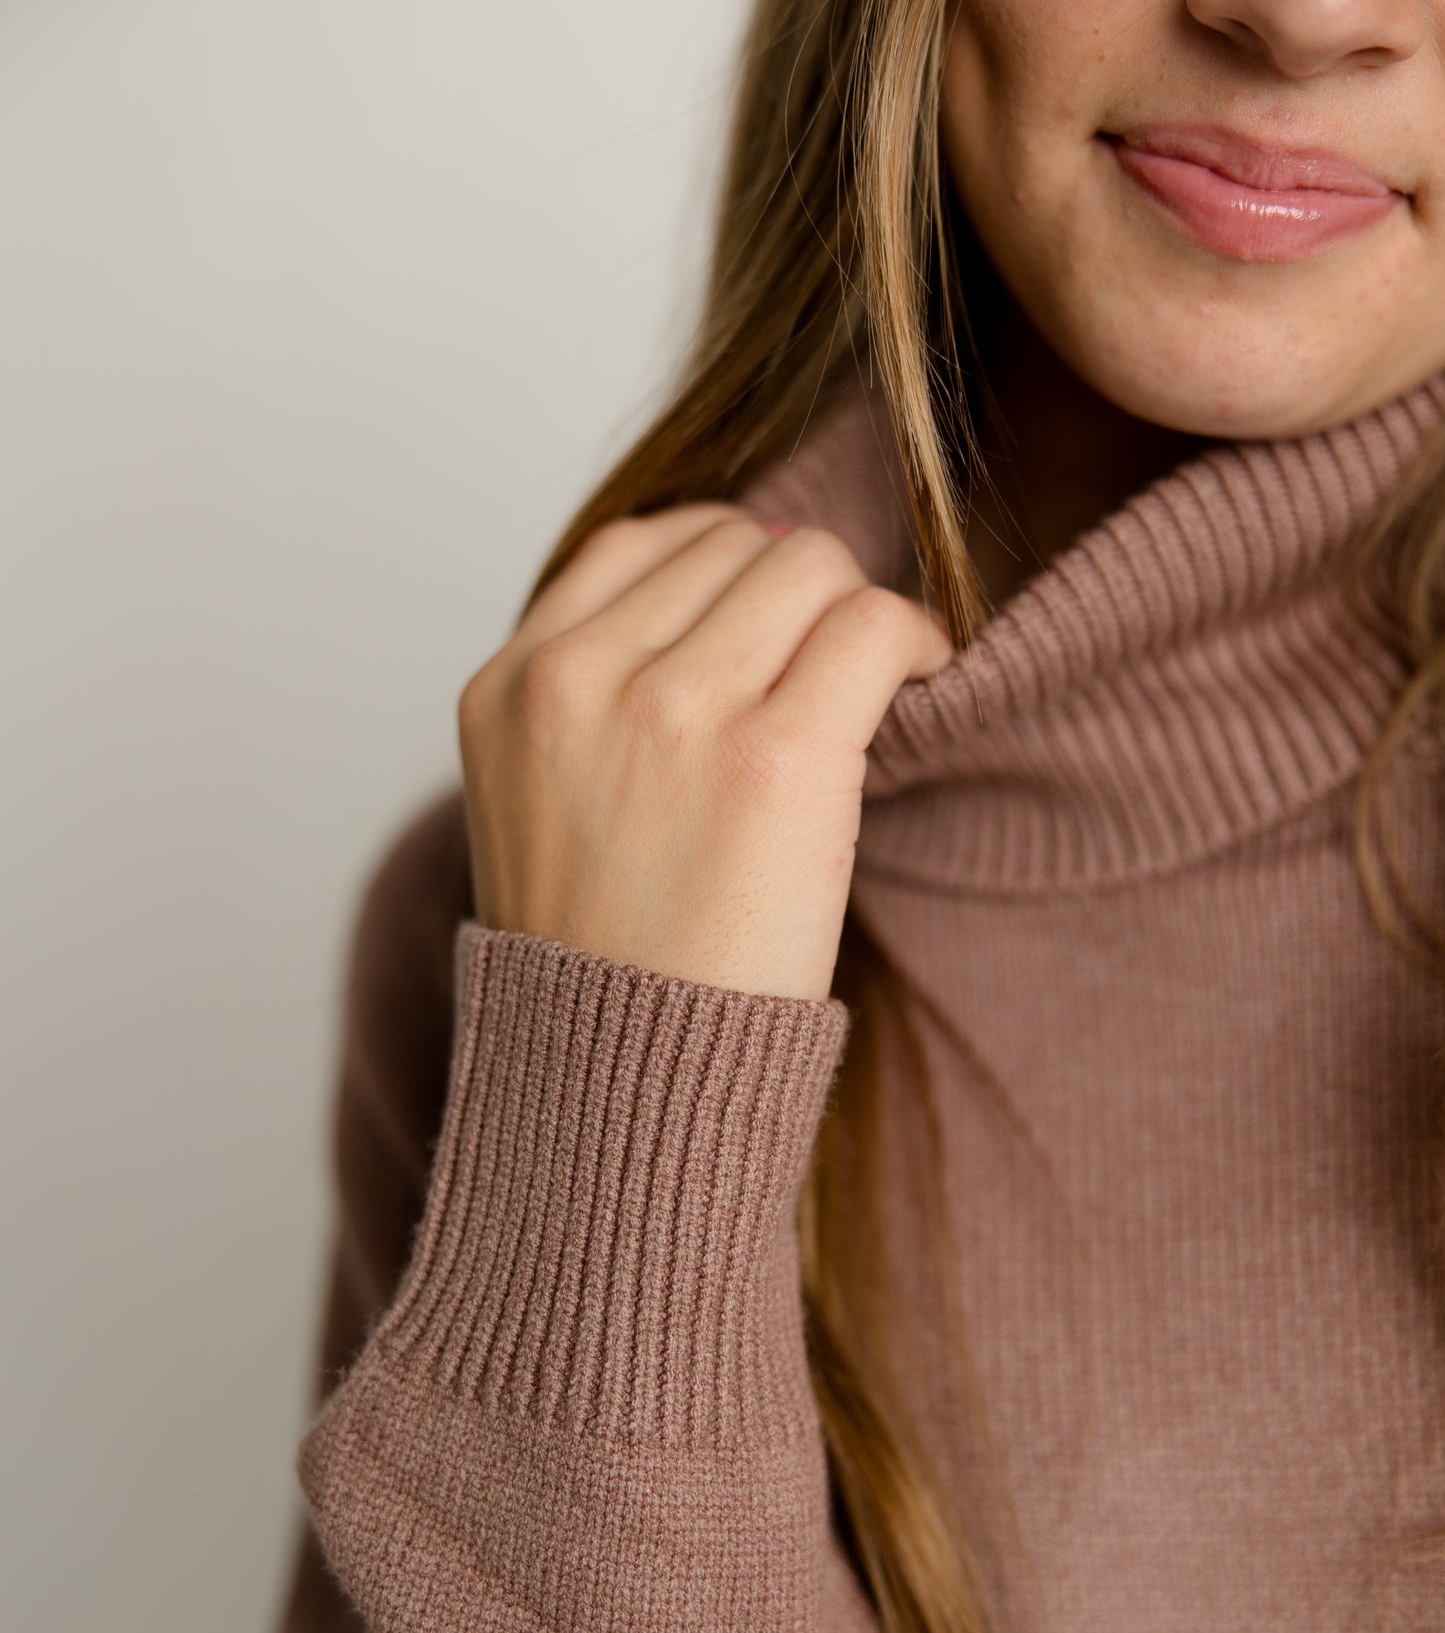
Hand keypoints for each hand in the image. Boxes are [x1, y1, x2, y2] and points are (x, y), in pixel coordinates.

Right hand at [456, 504, 953, 1001]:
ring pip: (811, 568)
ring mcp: (674, 708)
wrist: (621, 1088)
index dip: (725, 574)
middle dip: (797, 596)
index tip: (771, 627)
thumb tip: (738, 592)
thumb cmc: (602, 966)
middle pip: (736, 545)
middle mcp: (580, 679)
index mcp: (511, 687)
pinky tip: (924, 679)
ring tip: (876, 682)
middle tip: (832, 669)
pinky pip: (874, 625)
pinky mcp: (775, 752)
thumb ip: (597, 699)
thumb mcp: (542, 804)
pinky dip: (915, 639)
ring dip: (856, 615)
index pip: (640, 545)